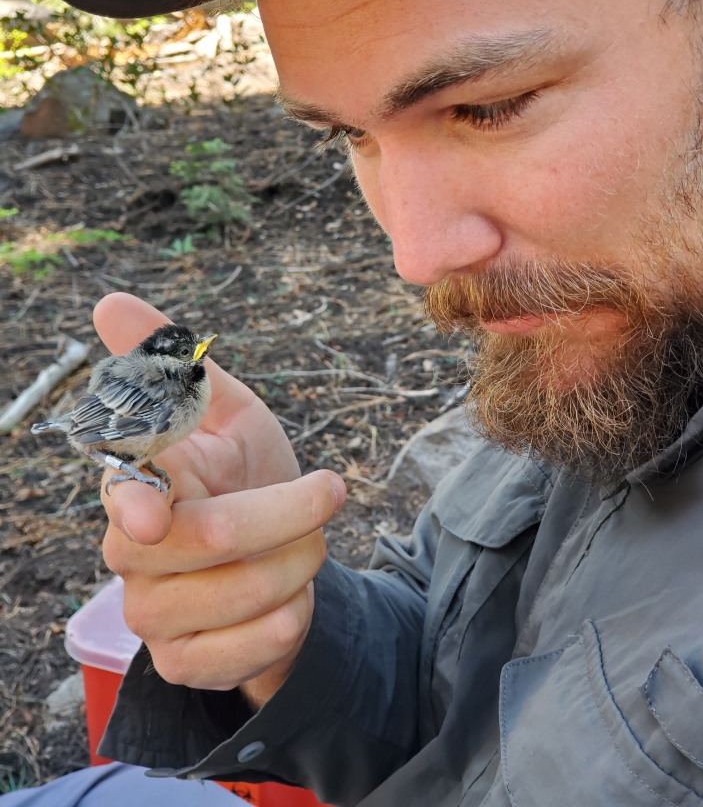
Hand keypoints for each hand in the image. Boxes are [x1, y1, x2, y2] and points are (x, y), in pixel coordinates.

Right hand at [96, 293, 345, 695]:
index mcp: (137, 481)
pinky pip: (247, 651)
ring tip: (306, 546)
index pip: (123, 487)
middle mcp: (128, 551)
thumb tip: (109, 302)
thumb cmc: (248, 475)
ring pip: (241, 593)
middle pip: (209, 536)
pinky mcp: (181, 664)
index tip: (153, 512)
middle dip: (290, 510)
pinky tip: (289, 601)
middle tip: (330, 490)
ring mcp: (150, 613)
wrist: (281, 558)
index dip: (133, 497)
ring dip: (299, 562)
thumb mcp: (228, 412)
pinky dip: (290, 620)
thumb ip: (178, 363)